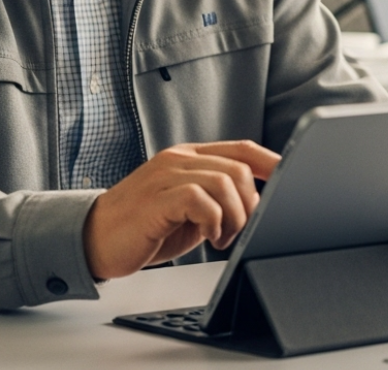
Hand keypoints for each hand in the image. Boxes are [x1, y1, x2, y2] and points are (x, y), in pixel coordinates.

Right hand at [83, 140, 280, 280]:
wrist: (93, 238)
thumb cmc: (143, 227)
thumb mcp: (188, 210)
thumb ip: (216, 200)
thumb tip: (258, 208)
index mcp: (188, 156)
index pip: (241, 148)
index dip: (272, 162)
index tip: (294, 179)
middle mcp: (179, 159)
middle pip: (240, 167)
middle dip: (252, 204)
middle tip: (241, 231)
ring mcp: (167, 175)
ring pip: (226, 181)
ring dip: (235, 217)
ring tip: (222, 238)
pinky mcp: (157, 198)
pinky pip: (201, 199)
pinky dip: (214, 221)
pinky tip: (208, 236)